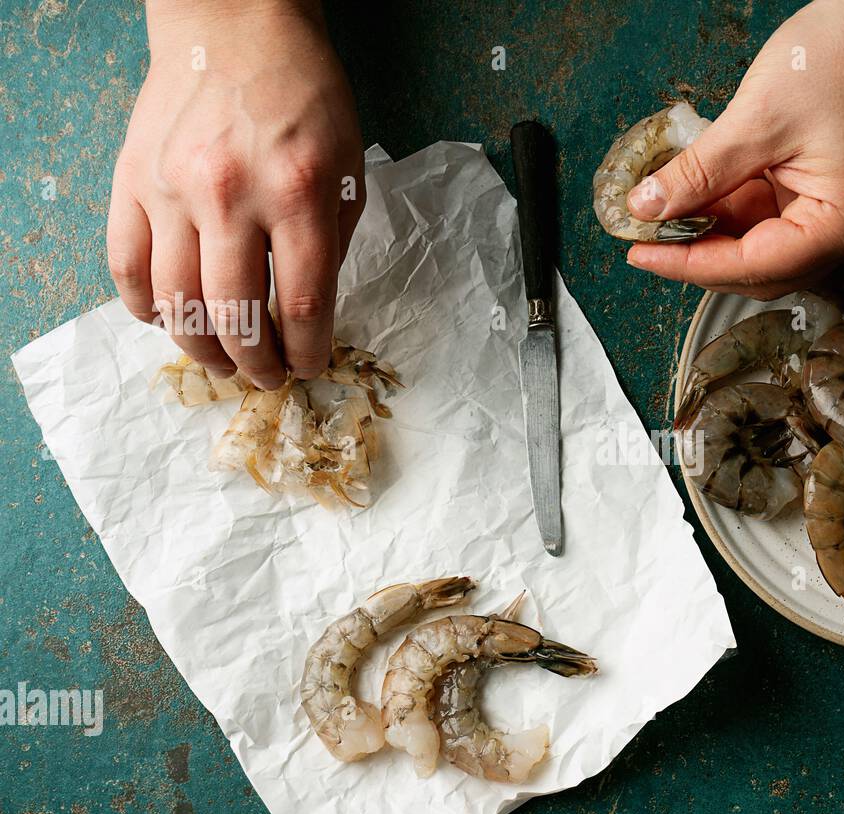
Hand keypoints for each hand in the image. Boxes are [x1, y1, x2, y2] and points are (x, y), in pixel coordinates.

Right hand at [107, 0, 363, 386]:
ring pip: (175, 302)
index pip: (303, 303)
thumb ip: (329, 244)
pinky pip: (126, 265)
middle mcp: (230, 194)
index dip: (309, 352)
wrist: (234, 24)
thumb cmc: (303, 98)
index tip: (310, 367)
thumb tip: (308, 314)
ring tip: (223, 361)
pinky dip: (144, 306)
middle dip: (255, 364)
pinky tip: (167, 320)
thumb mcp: (347, 169)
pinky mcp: (131, 179)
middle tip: (266, 377)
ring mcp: (172, 188)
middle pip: (235, 316)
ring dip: (200, 349)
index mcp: (298, 193)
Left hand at [626, 0, 843, 299]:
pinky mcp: (833, 188)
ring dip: (715, 231)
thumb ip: (700, 172)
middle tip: (647, 241)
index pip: (756, 267)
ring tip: (665, 212)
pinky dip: (734, 207)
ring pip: (765, 245)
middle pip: (763, 269)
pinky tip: (698, 192)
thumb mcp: (757, 118)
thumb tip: (650, 207)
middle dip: (702, 256)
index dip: (691, 264)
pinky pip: (776, 215)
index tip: (643, 254)